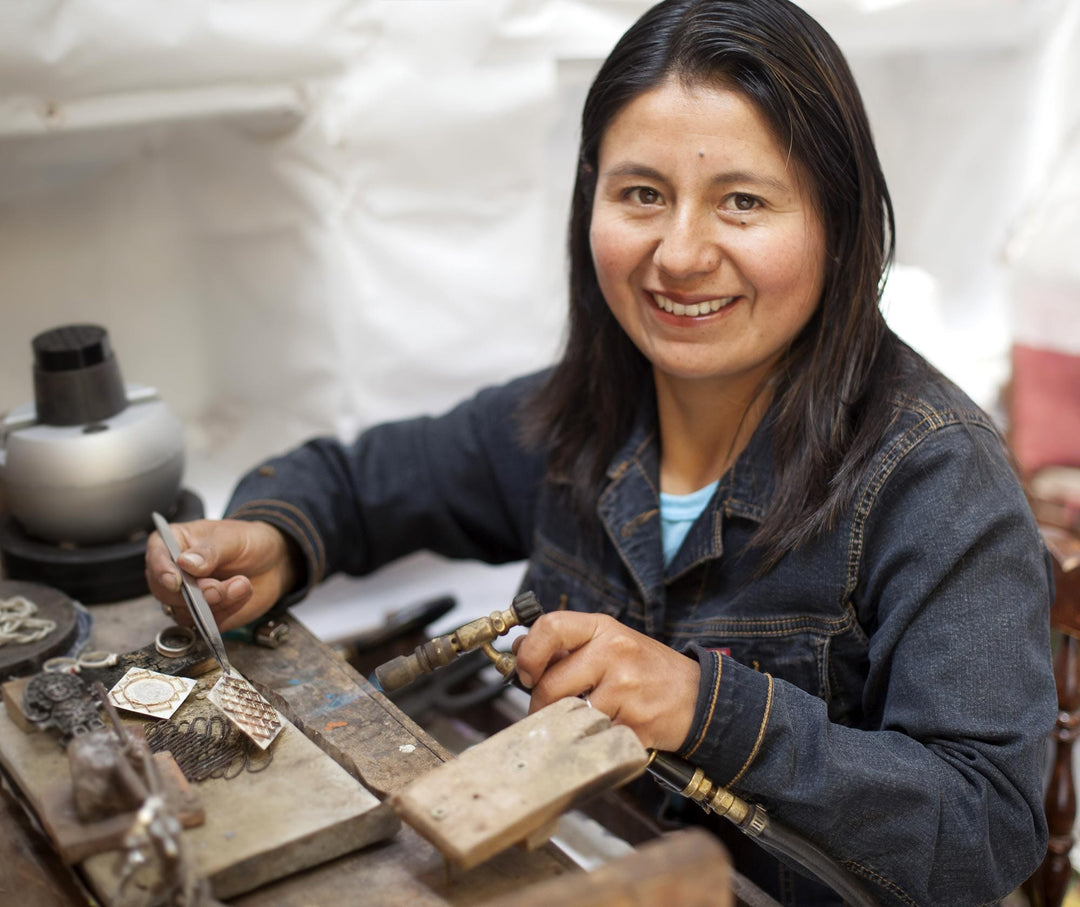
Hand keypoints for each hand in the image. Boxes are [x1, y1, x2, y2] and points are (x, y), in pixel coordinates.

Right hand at [145, 519, 298, 630]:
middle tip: (219, 588)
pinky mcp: (202, 615)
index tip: (176, 582)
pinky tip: (242, 593)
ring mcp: (186, 597)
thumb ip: (209, 552)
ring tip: (242, 584)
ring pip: (185, 612)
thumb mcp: (231, 538)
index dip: (162, 571)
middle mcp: (174, 572)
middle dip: (195, 594)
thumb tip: (184, 563)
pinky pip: (206, 624)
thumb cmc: (248, 541)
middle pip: (165, 592)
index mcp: (174, 543)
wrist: (273, 561)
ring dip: (217, 603)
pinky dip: (227, 611)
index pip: (157, 557)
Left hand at [513, 611, 699, 752]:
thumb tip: (520, 649)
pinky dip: (595, 740)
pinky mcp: (633, 723)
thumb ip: (569, 647)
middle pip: (552, 684)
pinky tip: (610, 730)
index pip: (550, 626)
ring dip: (569, 726)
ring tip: (585, 720)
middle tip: (545, 712)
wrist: (699, 697)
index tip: (526, 674)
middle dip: (541, 706)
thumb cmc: (648, 671)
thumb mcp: (611, 644)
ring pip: (570, 715)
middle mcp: (614, 652)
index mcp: (603, 628)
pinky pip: (594, 737)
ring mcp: (625, 688)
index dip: (529, 653)